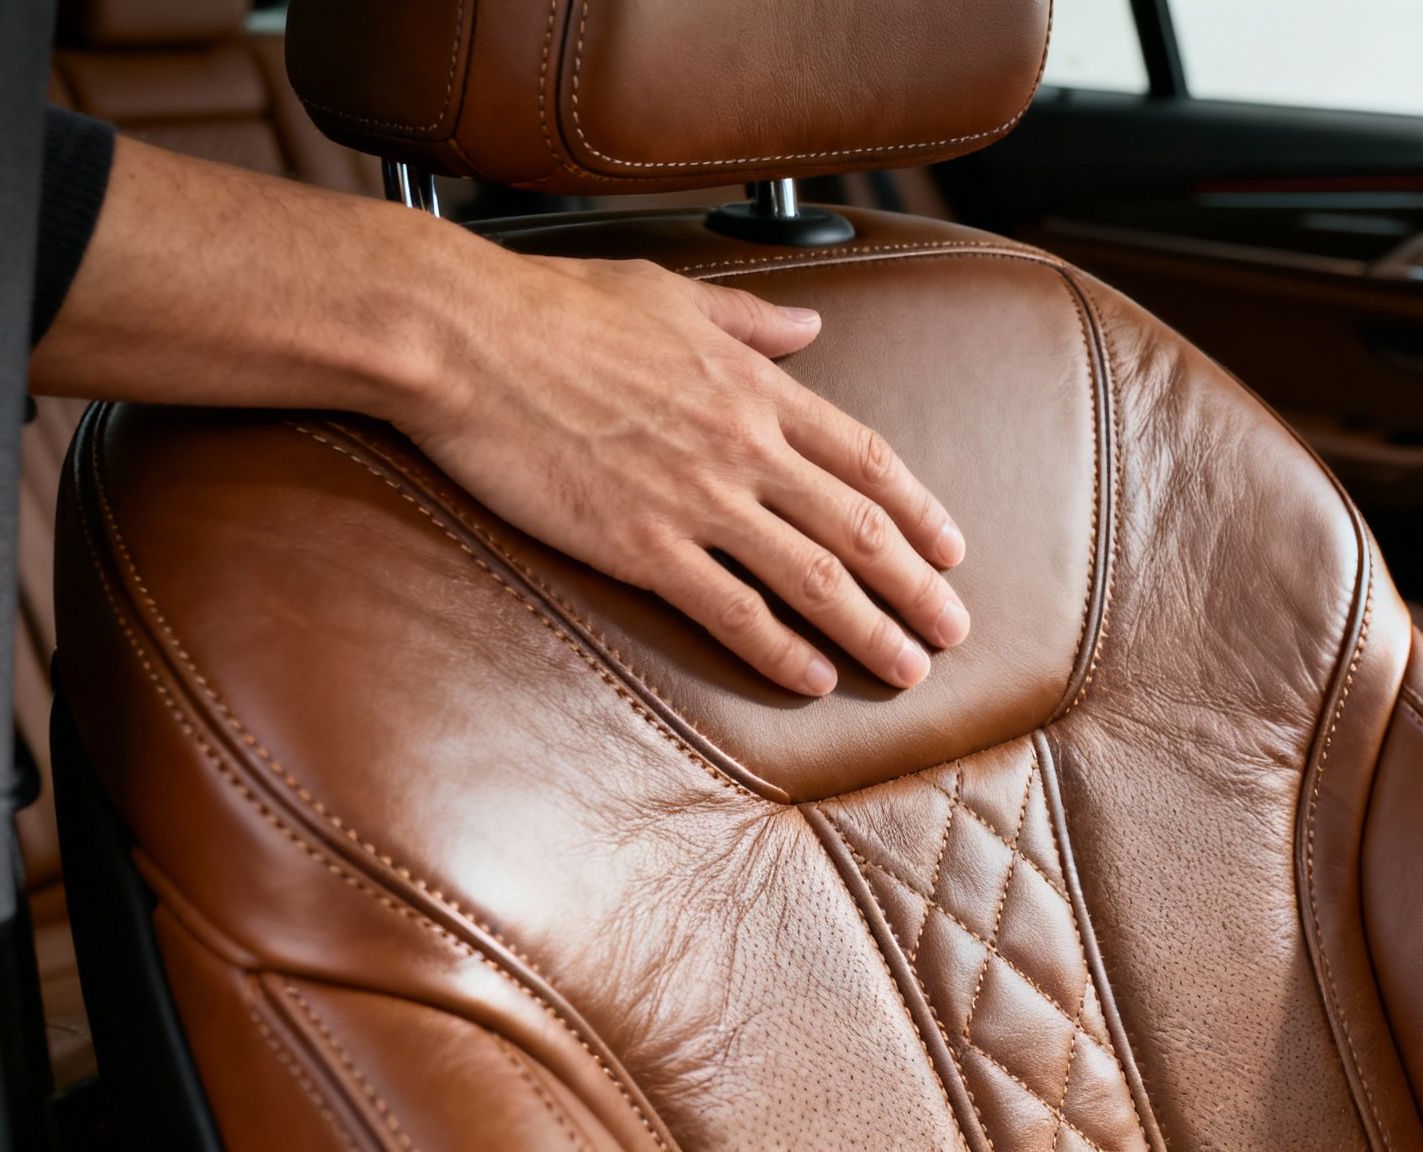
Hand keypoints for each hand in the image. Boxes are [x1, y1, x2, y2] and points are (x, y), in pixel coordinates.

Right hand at [391, 255, 968, 696]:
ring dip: (871, 630)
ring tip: (909, 669)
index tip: (952, 550)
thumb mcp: (672, 295)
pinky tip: (814, 682)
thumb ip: (752, 320)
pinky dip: (780, 652)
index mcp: (756, 388)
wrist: (466, 338)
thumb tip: (810, 324)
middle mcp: (744, 448)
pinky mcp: (639, 545)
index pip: (867, 460)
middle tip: (956, 629)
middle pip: (859, 528)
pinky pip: (730, 612)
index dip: (920, 511)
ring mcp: (696, 500)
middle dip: (917, 587)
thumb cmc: (558, 308)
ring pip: (812, 578)